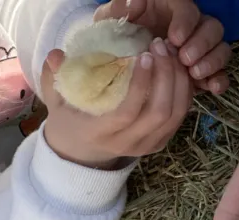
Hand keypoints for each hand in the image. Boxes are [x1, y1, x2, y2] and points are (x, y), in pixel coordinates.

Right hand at [42, 37, 192, 168]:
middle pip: (159, 112)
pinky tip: (177, 70)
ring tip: (171, 54)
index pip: (128, 113)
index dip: (140, 84)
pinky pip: (180, 117)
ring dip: (178, 82)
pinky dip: (184, 92)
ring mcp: (147, 146)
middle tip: (161, 48)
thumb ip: (54, 78)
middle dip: (166, 76)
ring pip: (175, 114)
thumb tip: (57, 55)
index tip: (144, 56)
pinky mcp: (161, 143)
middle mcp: (128, 144)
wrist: (83, 153)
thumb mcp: (57, 101)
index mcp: (101, 134)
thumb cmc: (70, 120)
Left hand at [94, 0, 230, 93]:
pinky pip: (221, 74)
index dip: (186, 23)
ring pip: (221, 49)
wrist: (116, 65)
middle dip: (202, 44)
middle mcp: (192, 27)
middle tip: (185, 59)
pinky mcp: (204, 72)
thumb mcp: (111, 21)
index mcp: (172, 9)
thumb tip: (134, 1)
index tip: (175, 39)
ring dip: (212, 62)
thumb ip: (121, 9)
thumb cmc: (116, 38)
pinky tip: (211, 88)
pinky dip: (220, 81)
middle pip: (213, 28)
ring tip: (194, 73)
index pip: (189, 10)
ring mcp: (201, 51)